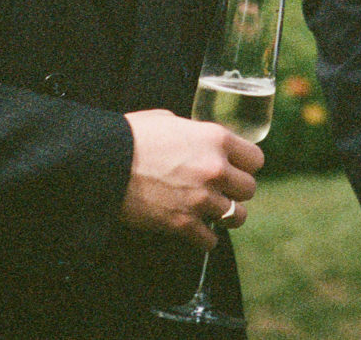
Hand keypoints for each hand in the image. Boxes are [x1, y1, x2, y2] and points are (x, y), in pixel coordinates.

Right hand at [120, 109, 263, 248]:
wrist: (104, 162)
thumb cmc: (132, 136)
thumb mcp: (170, 121)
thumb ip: (195, 134)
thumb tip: (200, 142)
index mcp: (216, 139)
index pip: (256, 159)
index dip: (246, 165)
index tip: (237, 169)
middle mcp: (215, 168)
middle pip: (249, 189)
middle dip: (236, 190)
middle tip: (222, 190)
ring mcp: (201, 198)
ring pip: (236, 216)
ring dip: (226, 215)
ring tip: (214, 212)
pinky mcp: (183, 223)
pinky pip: (210, 240)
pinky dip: (204, 238)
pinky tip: (196, 230)